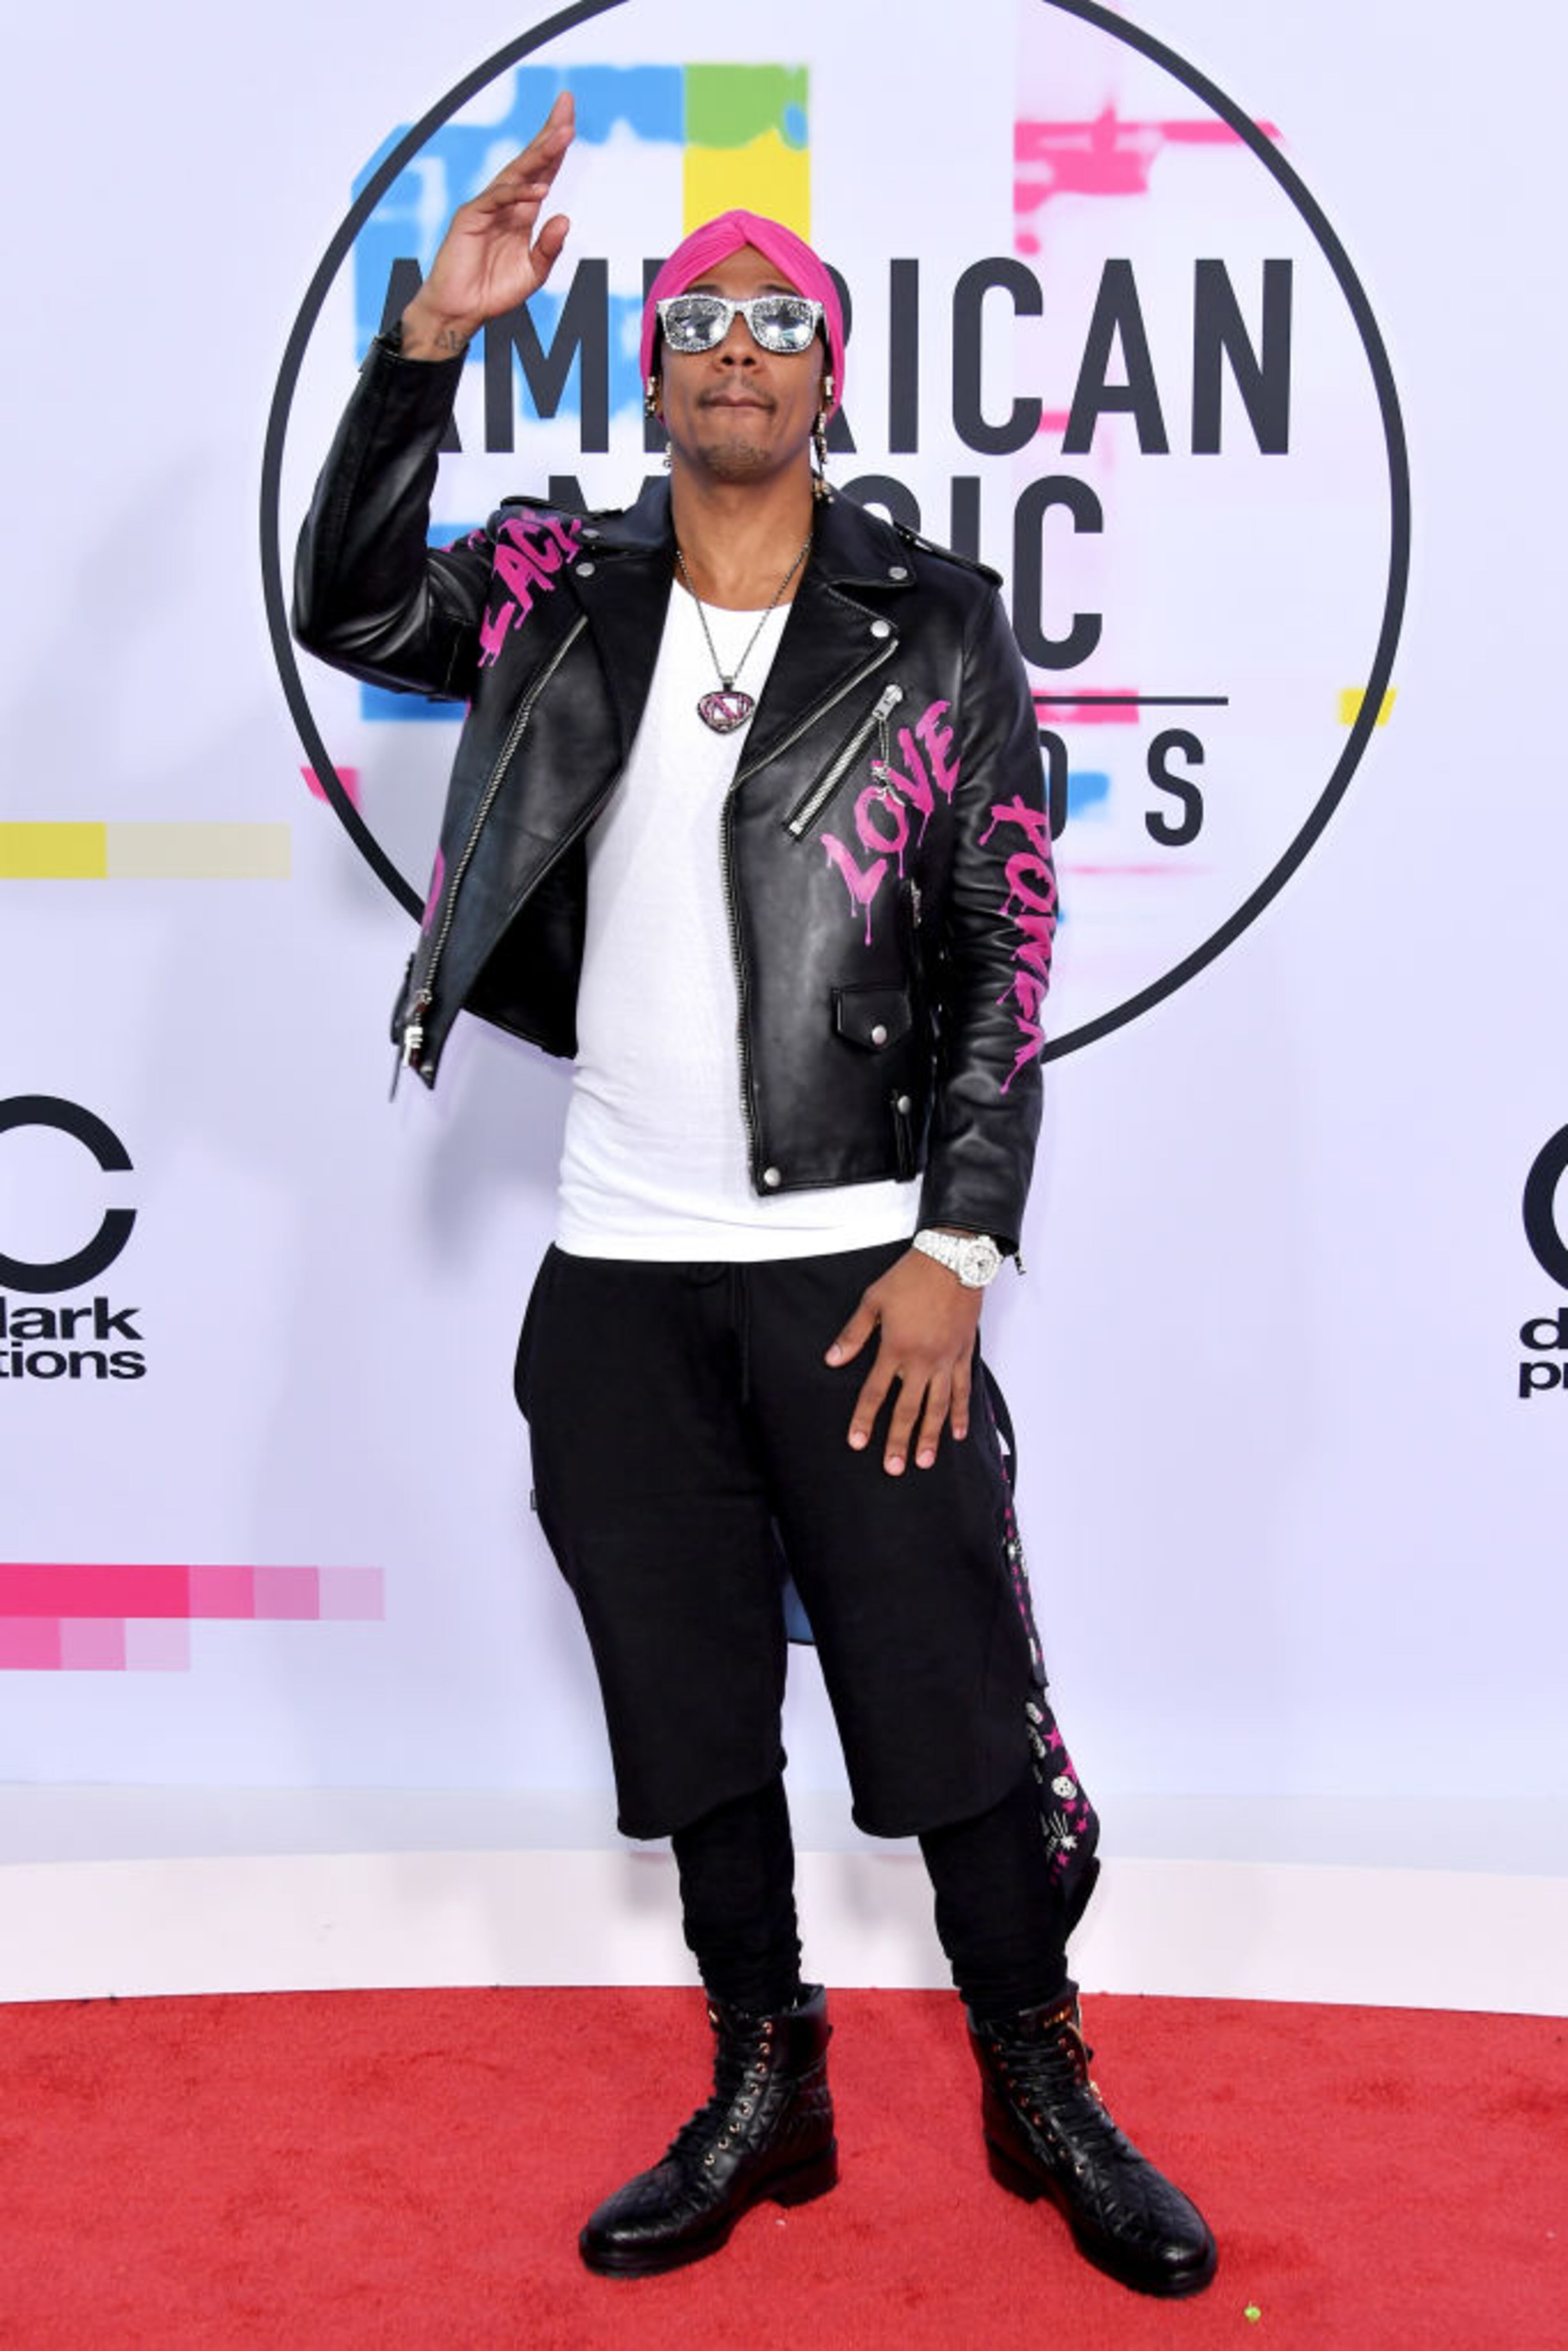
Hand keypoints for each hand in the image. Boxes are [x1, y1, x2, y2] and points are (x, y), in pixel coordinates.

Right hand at [400, 91, 575, 355]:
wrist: (462, 310)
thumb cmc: (493, 292)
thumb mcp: (533, 272)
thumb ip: (549, 247)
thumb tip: (564, 218)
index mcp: (522, 212)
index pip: (543, 172)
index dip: (557, 147)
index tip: (570, 120)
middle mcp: (506, 203)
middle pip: (531, 160)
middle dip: (550, 132)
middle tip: (567, 104)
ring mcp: (487, 207)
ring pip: (517, 172)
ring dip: (541, 153)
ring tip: (563, 134)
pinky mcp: (470, 216)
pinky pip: (497, 199)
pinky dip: (518, 193)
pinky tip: (539, 190)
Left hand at [825, 1248, 982, 1474]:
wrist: (953, 1259)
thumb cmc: (911, 1277)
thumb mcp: (874, 1301)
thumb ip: (853, 1334)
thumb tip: (832, 1360)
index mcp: (895, 1348)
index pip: (875, 1392)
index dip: (865, 1419)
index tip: (858, 1443)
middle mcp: (922, 1360)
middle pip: (908, 1408)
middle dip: (899, 1440)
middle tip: (893, 1468)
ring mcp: (946, 1359)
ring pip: (938, 1406)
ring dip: (930, 1436)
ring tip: (924, 1461)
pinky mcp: (965, 1353)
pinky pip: (964, 1389)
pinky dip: (961, 1412)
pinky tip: (958, 1433)